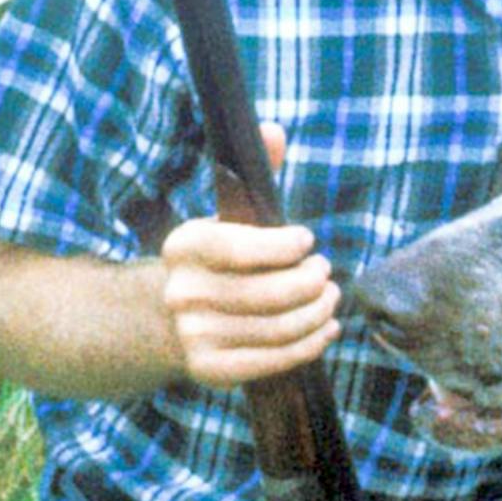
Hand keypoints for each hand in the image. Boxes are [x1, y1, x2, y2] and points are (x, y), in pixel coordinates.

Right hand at [160, 123, 340, 388]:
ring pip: (277, 327)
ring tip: (330, 298)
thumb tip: (273, 130)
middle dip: (310, 281)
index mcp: (183, 246)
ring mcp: (193, 336)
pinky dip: (309, 345)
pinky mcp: (211, 371)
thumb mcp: (229, 216)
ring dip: (317, 312)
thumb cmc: (219, 260)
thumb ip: (253, 175)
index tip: (306, 240)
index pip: (238, 246)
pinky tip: (326, 329)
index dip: (282, 245)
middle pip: (267, 292)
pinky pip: (273, 360)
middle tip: (325, 272)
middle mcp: (182, 293)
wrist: (171, 318)